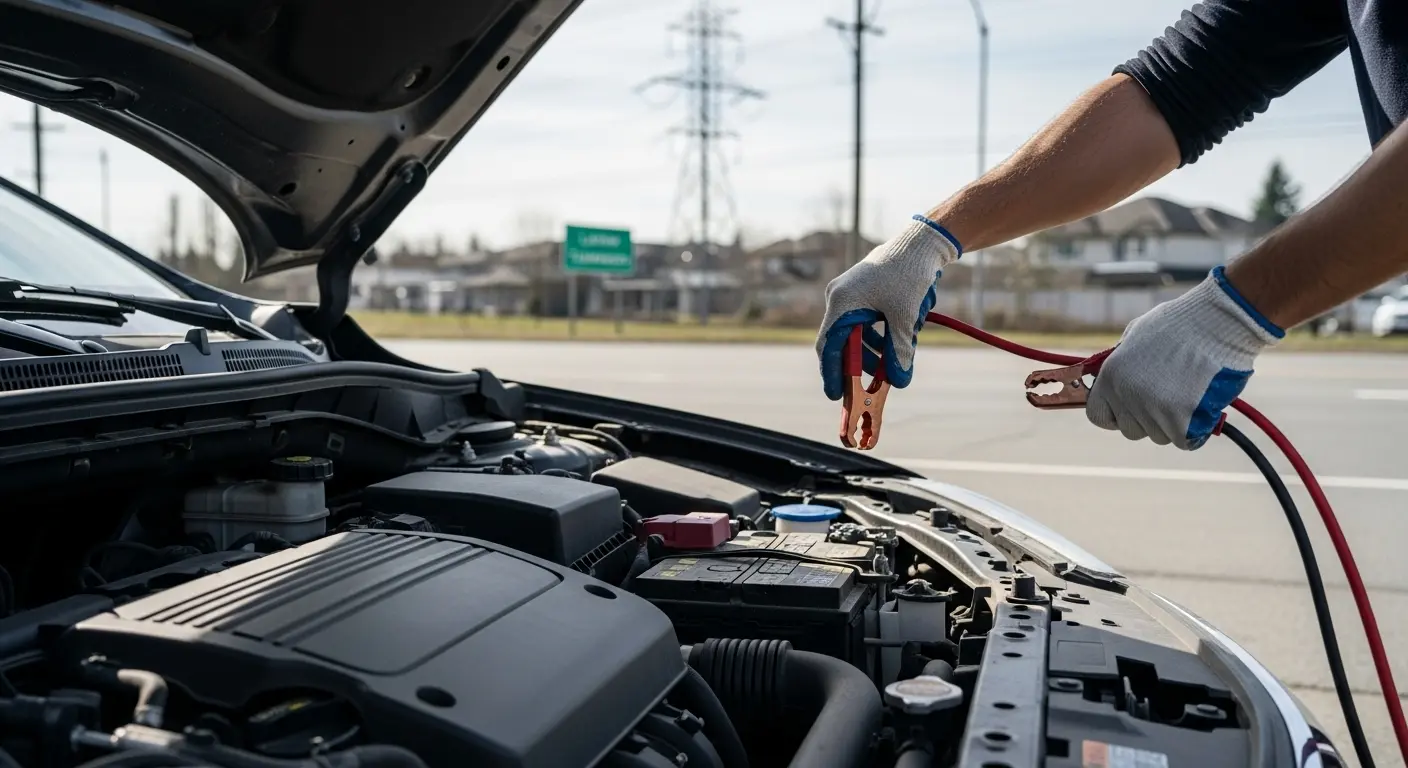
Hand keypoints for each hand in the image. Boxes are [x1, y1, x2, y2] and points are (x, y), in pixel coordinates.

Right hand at [816, 216, 962, 399]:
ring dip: (870, 352)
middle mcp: (839, 297)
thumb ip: (899, 351)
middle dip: (856, 365)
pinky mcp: (862, 292)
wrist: (922, 243)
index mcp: (841, 302)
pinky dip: (875, 337)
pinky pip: (862, 322)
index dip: (830, 372)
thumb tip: (899, 381)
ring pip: (854, 333)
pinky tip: (893, 345)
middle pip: (840, 341)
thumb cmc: (909, 275)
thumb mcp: (905, 318)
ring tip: (889, 366)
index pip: (828, 346)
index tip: (836, 395)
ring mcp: (849, 293)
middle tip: (868, 386)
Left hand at [1086, 266, 1283, 448]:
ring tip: (1189, 392)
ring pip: (1160, 436)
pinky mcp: (1182, 423)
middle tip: (1169, 397)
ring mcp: (1153, 411)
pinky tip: (1203, 406)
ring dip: (1173, 423)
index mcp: (1111, 376)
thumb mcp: (1137, 336)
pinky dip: (1195, 430)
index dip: (1114, 416)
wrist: (1217, 323)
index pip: (1097, 415)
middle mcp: (1127, 396)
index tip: (1129, 410)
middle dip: (1147, 420)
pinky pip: (1184, 441)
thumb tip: (1114, 380)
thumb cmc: (1181, 324)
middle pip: (1131, 430)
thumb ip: (1122, 364)